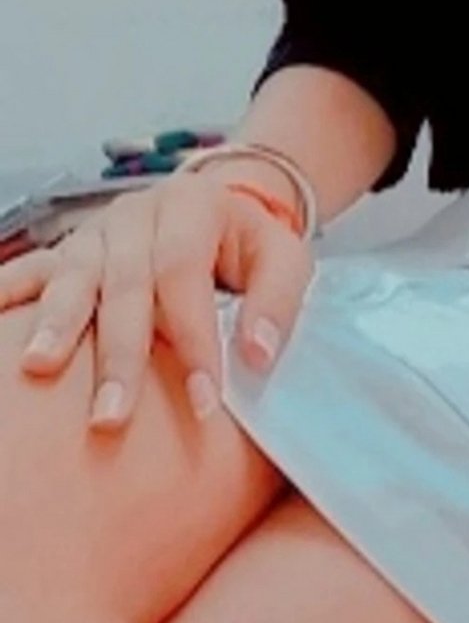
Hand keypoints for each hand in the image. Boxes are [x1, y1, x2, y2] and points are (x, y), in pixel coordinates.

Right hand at [0, 175, 313, 431]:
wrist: (220, 204)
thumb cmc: (251, 243)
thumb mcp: (287, 259)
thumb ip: (276, 305)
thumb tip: (255, 358)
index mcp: (192, 206)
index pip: (185, 275)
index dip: (194, 338)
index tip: (204, 401)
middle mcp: (137, 214)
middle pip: (124, 284)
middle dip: (118, 356)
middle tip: (111, 418)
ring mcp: (97, 231)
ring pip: (73, 276)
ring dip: (55, 323)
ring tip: (40, 367)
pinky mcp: (71, 249)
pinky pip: (35, 268)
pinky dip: (10, 289)